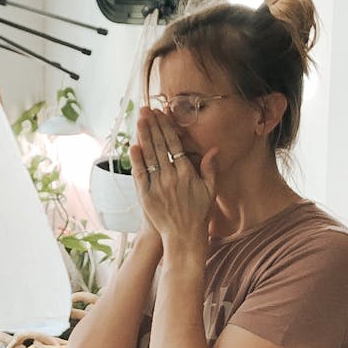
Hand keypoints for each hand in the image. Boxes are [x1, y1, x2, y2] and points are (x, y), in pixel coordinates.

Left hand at [130, 108, 217, 245]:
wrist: (183, 237)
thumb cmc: (198, 214)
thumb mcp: (210, 191)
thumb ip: (210, 169)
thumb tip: (214, 149)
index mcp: (187, 174)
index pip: (174, 145)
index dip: (167, 128)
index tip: (161, 114)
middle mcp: (171, 178)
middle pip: (159, 146)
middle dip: (153, 126)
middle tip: (146, 110)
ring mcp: (157, 186)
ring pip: (149, 156)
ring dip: (143, 137)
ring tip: (140, 121)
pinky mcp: (146, 196)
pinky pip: (140, 174)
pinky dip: (136, 160)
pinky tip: (133, 146)